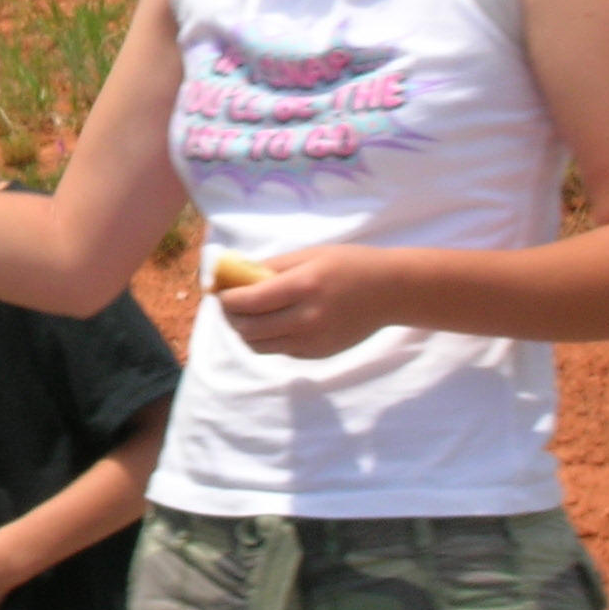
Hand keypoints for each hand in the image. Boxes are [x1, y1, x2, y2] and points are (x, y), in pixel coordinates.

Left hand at [216, 245, 399, 357]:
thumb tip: (233, 274)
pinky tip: (271, 323)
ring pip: (259, 346)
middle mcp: (306, 319)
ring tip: (242, 316)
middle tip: (226, 305)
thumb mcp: (308, 255)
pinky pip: (279, 351)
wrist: (391, 292)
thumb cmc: (348, 265)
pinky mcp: (318, 354)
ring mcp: (313, 341)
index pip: (248, 301)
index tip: (218, 291)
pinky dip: (266, 340)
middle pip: (248, 329)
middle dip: (229, 317)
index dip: (225, 299)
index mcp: (303, 287)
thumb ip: (270, 266)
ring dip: (243, 332)